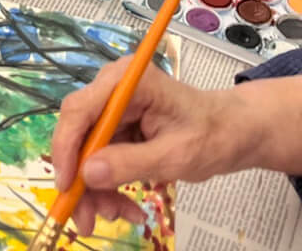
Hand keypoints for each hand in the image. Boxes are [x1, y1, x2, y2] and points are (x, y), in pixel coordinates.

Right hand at [49, 58, 240, 234]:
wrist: (234, 132)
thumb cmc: (213, 135)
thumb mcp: (175, 155)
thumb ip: (131, 162)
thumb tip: (87, 174)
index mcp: (129, 81)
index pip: (80, 109)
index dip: (67, 148)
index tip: (67, 187)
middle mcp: (114, 89)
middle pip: (79, 135)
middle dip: (83, 180)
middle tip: (88, 220)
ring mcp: (115, 108)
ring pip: (87, 153)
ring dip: (97, 190)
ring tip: (121, 215)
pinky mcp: (119, 126)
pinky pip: (102, 159)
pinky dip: (110, 185)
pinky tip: (128, 207)